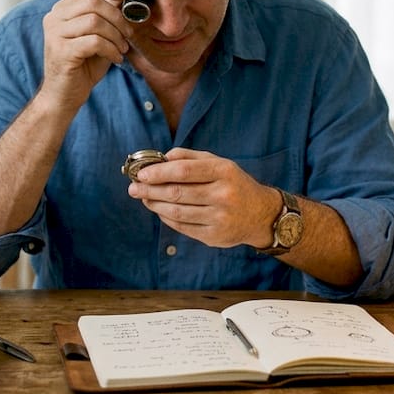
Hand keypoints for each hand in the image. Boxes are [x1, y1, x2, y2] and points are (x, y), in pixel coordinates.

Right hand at [37, 0, 132, 110]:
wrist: (64, 95)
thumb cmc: (83, 65)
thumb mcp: (96, 36)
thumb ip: (106, 17)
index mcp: (61, 11)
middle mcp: (54, 18)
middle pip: (92, 2)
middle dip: (117, 17)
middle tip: (128, 33)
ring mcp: (55, 34)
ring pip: (94, 21)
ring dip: (116, 35)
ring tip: (122, 48)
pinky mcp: (61, 51)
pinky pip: (94, 41)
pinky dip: (111, 49)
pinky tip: (116, 58)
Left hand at [127, 148, 281, 247]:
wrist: (260, 214)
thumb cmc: (233, 184)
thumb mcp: (219, 163)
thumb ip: (190, 157)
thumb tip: (160, 158)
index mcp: (224, 172)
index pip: (184, 170)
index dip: (159, 172)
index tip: (141, 173)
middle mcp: (224, 195)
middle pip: (177, 193)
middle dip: (150, 190)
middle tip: (133, 187)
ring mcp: (220, 218)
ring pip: (177, 212)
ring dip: (155, 205)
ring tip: (144, 198)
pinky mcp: (215, 236)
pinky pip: (183, 227)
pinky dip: (166, 218)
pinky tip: (159, 210)